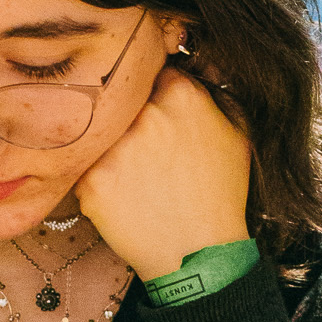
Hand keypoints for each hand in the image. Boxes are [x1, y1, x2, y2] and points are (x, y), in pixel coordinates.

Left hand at [75, 66, 252, 280]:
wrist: (199, 254)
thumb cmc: (221, 195)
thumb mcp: (237, 133)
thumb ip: (213, 92)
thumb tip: (191, 68)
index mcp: (182, 95)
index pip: (152, 72)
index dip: (152, 92)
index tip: (153, 109)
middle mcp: (146, 114)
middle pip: (122, 100)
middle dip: (128, 117)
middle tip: (143, 148)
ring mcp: (114, 146)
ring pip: (100, 132)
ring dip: (110, 148)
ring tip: (135, 177)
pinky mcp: (91, 179)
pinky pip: (85, 166)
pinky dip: (99, 179)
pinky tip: (123, 196)